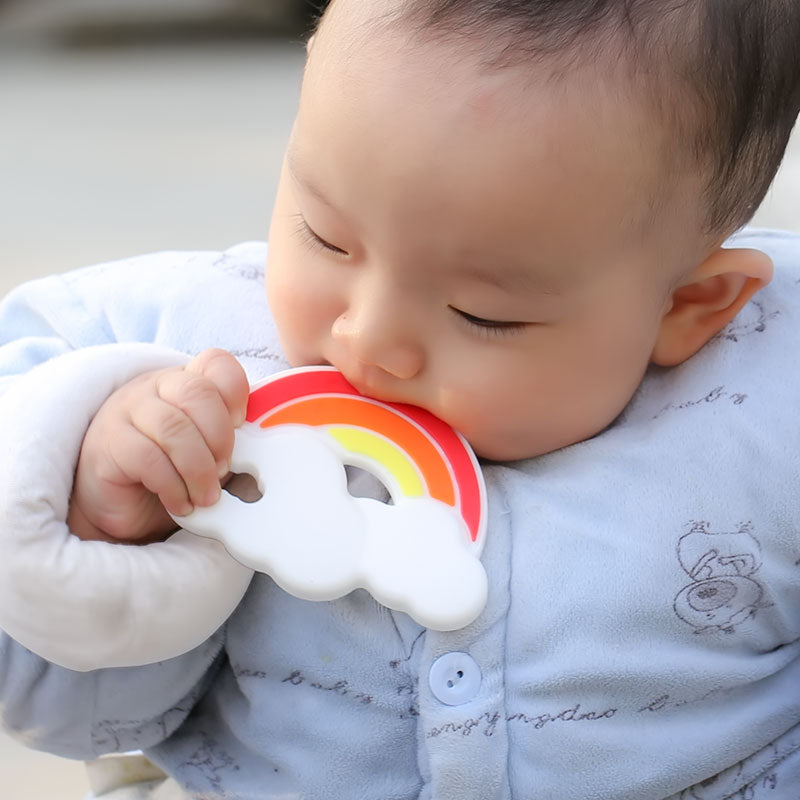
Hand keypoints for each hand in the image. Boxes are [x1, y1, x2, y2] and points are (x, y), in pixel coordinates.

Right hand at [67, 349, 248, 542]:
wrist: (120, 505)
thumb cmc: (173, 472)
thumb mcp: (208, 451)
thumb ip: (230, 442)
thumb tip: (262, 456)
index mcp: (186, 382)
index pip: (216, 364)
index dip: (236, 392)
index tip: (243, 426)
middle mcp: (155, 388)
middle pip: (196, 392)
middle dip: (220, 436)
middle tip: (224, 470)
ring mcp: (127, 412)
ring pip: (173, 427)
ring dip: (198, 468)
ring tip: (206, 495)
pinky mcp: (108, 444)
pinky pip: (147, 458)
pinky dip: (173, 485)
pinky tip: (181, 503)